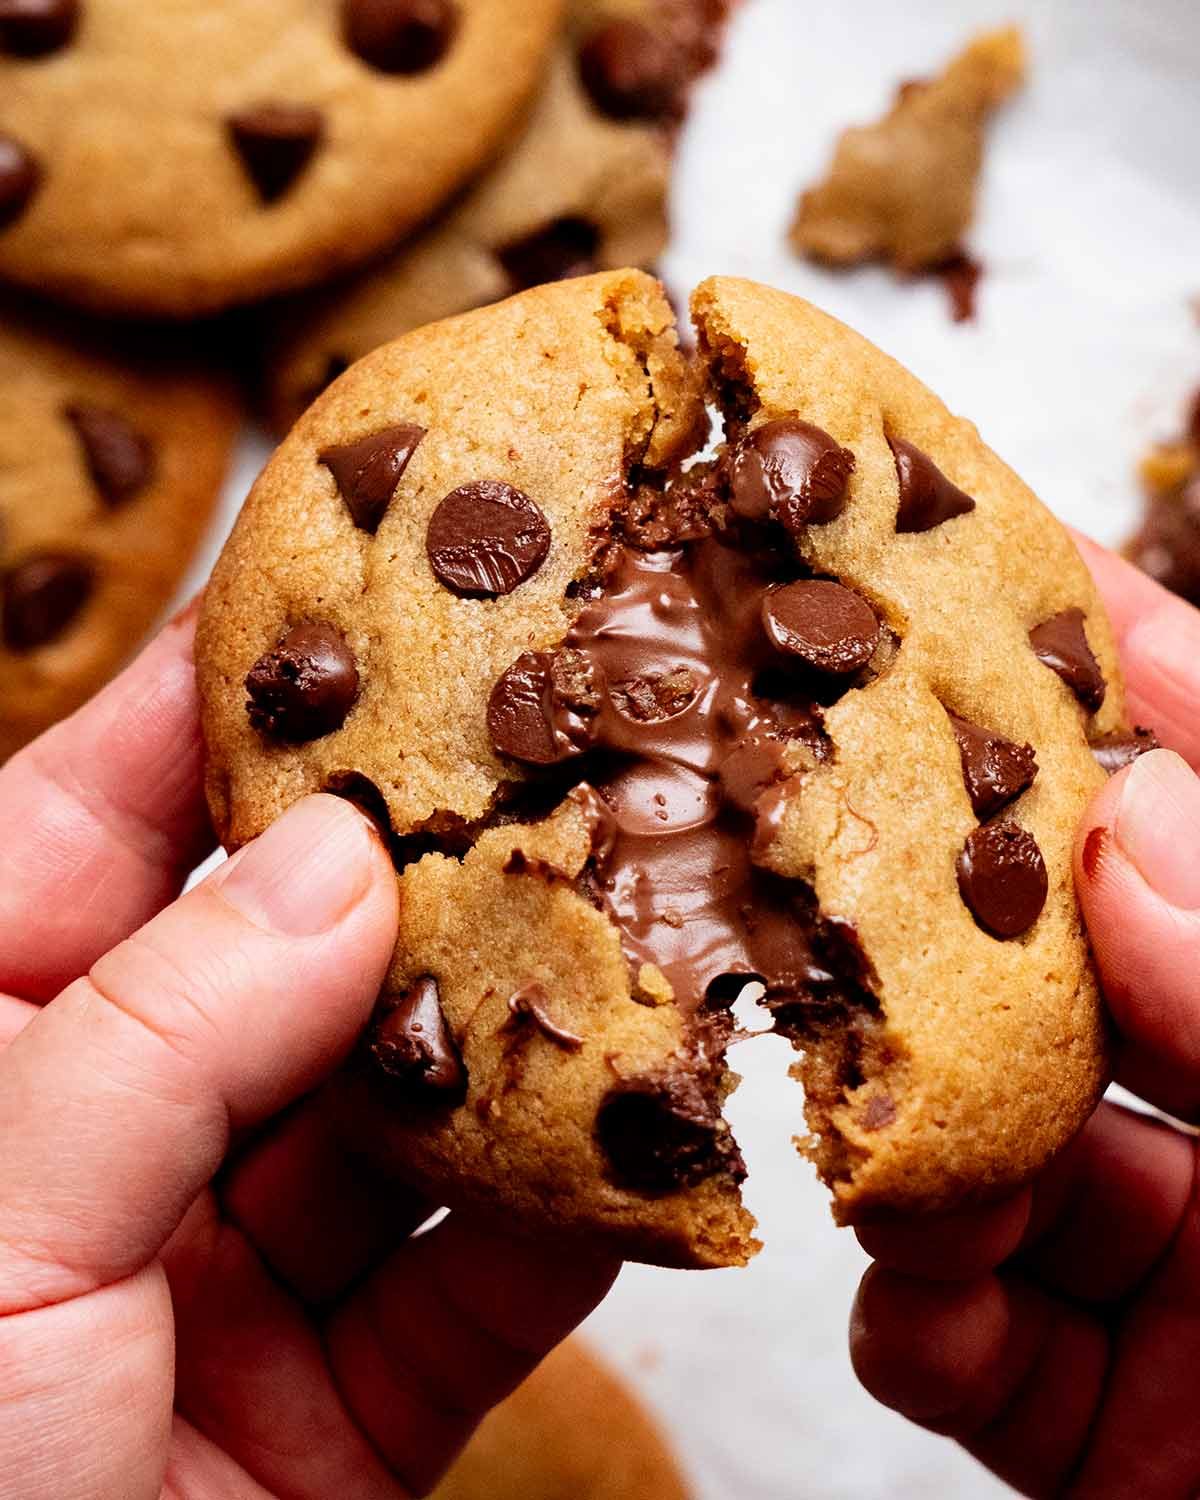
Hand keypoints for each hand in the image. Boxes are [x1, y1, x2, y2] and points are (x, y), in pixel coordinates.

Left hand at [0, 603, 617, 1499]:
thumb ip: (153, 1034)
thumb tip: (336, 863)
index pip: (112, 815)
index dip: (239, 691)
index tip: (371, 580)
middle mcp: (109, 1138)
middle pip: (299, 945)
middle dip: (437, 854)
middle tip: (568, 734)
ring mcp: (228, 1275)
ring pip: (416, 1105)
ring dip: (537, 1035)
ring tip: (660, 920)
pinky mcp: (337, 1406)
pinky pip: (479, 1285)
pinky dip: (577, 1228)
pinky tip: (664, 1154)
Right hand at [850, 537, 1199, 1497]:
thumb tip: (1129, 828)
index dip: (1130, 664)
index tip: (1002, 547)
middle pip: (1075, 959)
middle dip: (959, 899)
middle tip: (847, 821)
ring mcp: (1179, 1268)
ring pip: (988, 1140)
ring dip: (916, 1125)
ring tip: (887, 1115)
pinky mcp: (1098, 1407)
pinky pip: (966, 1336)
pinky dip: (921, 1307)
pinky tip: (924, 1290)